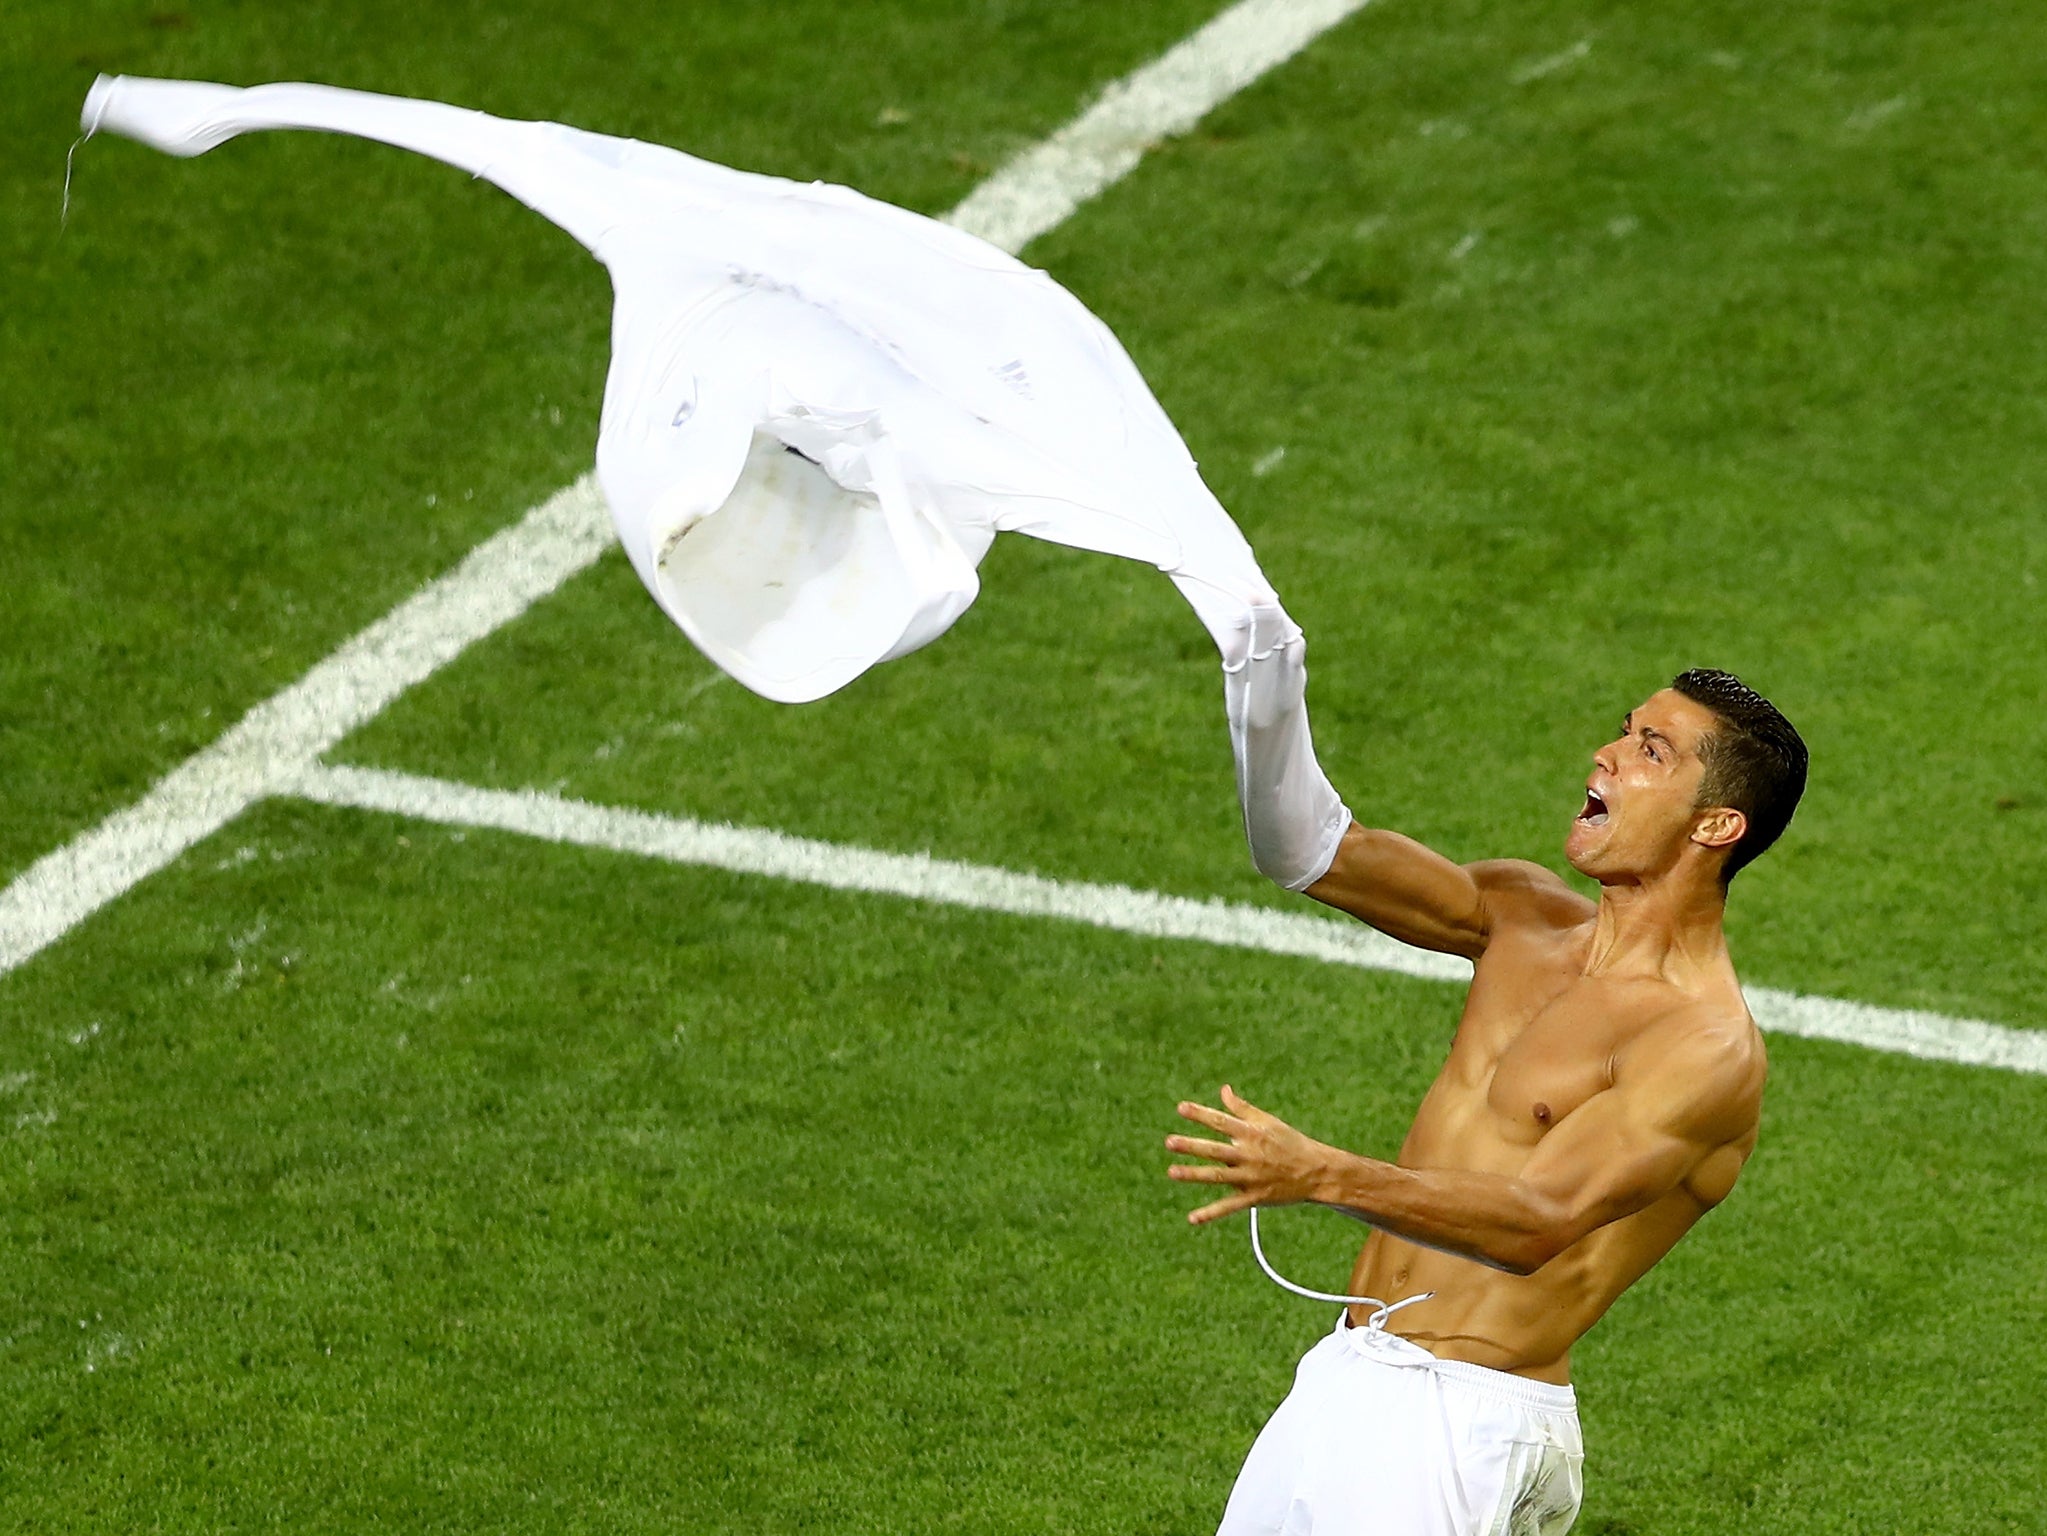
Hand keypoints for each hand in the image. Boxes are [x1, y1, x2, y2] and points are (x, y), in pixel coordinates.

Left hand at [1165, 1084, 1331, 1225]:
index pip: (1221, 1122)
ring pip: (1218, 1177)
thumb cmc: (1289, 1142)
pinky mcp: (1254, 1197)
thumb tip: (1223, 1089)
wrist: (1316, 1171)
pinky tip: (1192, 1218)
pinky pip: (1229, 1206)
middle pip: (1215, 1150)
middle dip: (1192, 1146)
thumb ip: (1242, 1108)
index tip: (1180, 1108)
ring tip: (1172, 1172)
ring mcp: (1251, 1177)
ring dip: (1194, 1175)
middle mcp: (1249, 1155)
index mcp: (1251, 1134)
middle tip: (1169, 1142)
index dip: (1201, 1114)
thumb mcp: (1267, 1121)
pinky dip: (1211, 1213)